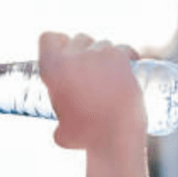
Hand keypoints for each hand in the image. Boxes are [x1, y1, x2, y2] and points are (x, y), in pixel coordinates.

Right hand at [38, 32, 146, 150]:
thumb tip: (63, 127)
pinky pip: (124, 48)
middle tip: (90, 70)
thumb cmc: (86, 138)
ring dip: (104, 55)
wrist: (115, 136)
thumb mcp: (62, 134)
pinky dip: (127, 56)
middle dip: (84, 50)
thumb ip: (60, 123)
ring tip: (110, 76)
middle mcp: (73, 56)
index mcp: (52, 69)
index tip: (64, 53)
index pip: (48, 38)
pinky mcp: (121, 57)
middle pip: (78, 38)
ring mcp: (99, 54)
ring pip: (102, 43)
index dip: (56, 43)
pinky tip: (129, 65)